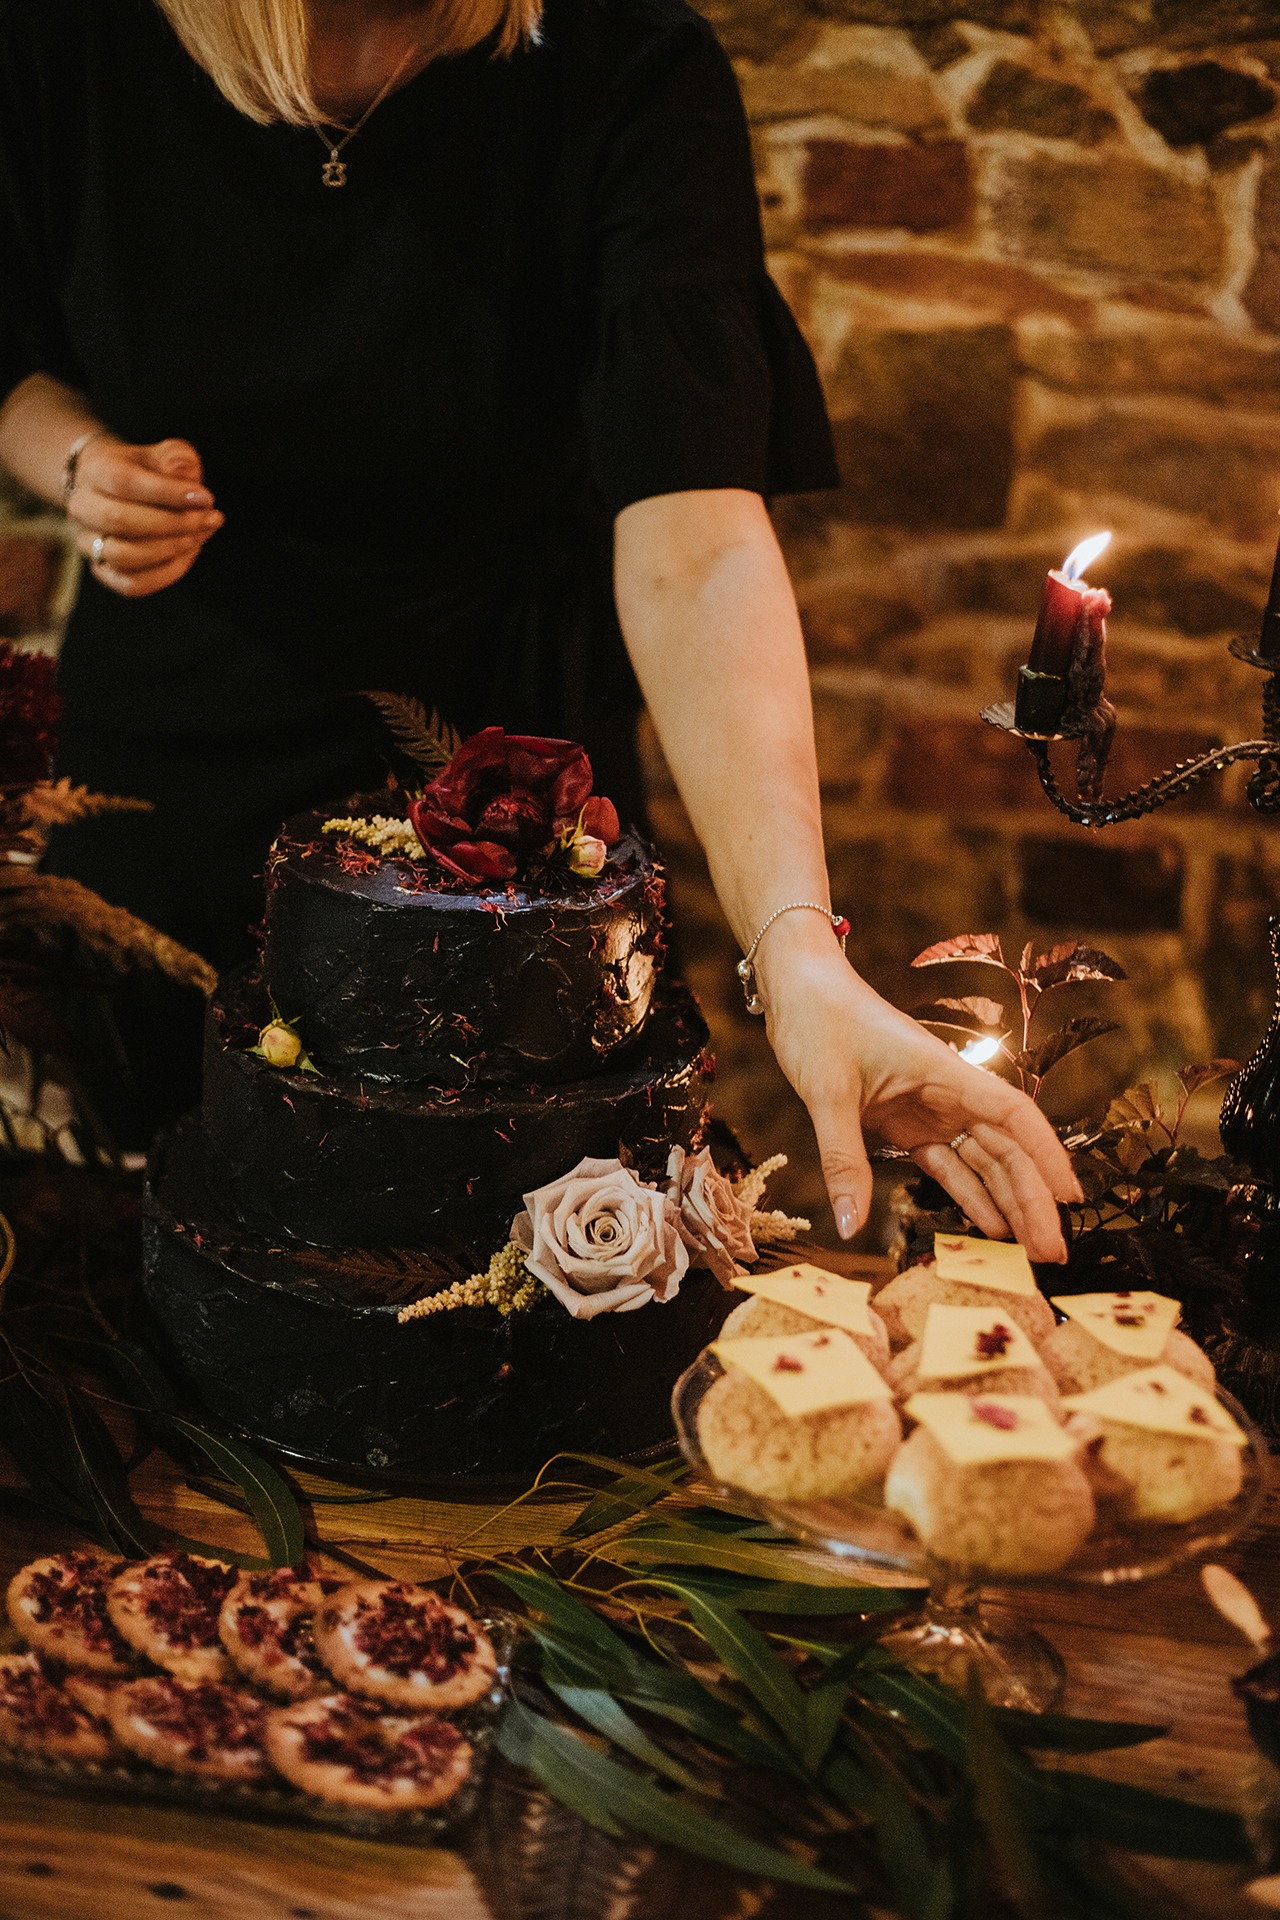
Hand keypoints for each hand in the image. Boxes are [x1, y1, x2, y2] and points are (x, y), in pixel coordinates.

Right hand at [67, 435, 223, 596]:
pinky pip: (132, 584)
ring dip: (171, 549)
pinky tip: (188, 553)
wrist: (114, 489)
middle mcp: (82, 507)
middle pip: (120, 521)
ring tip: (200, 535)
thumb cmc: (146, 471)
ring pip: (123, 556)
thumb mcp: (161, 454)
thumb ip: (175, 457)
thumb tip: (184, 470)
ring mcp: (87, 542)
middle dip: (174, 524)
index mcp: (94, 470)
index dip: (168, 492)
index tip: (206, 498)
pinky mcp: (102, 570)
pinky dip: (166, 573)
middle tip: (210, 519)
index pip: (125, 483)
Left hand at [759, 928, 1082, 1263]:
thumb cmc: (820, 1023)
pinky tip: (991, 1227)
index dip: (1047, 1155)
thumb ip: (843, 1160)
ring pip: (982, 1161)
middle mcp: (949, 1093)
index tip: (1071, 1196)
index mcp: (945, 1072)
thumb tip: (851, 1224)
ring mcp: (931, 1109)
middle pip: (1006, 1149)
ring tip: (1031, 1252)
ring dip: (1007, 1203)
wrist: (799, 991)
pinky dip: (968, 1194)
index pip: (1013, 1115)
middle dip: (1032, 1199)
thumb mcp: (827, 1093)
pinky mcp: (908, 1123)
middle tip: (1052, 1253)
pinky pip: (947, 1164)